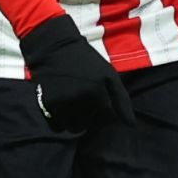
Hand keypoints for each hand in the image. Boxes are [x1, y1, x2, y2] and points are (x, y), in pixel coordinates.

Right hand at [19, 13, 134, 132]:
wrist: (56, 49)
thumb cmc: (87, 63)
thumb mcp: (109, 76)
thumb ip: (121, 100)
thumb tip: (131, 125)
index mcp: (98, 91)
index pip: (104, 118)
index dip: (102, 112)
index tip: (97, 100)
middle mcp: (80, 98)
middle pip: (87, 125)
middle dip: (88, 118)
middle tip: (82, 100)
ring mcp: (62, 102)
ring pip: (72, 128)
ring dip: (73, 121)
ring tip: (72, 103)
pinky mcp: (46, 104)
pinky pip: (56, 126)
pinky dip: (59, 121)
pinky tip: (61, 105)